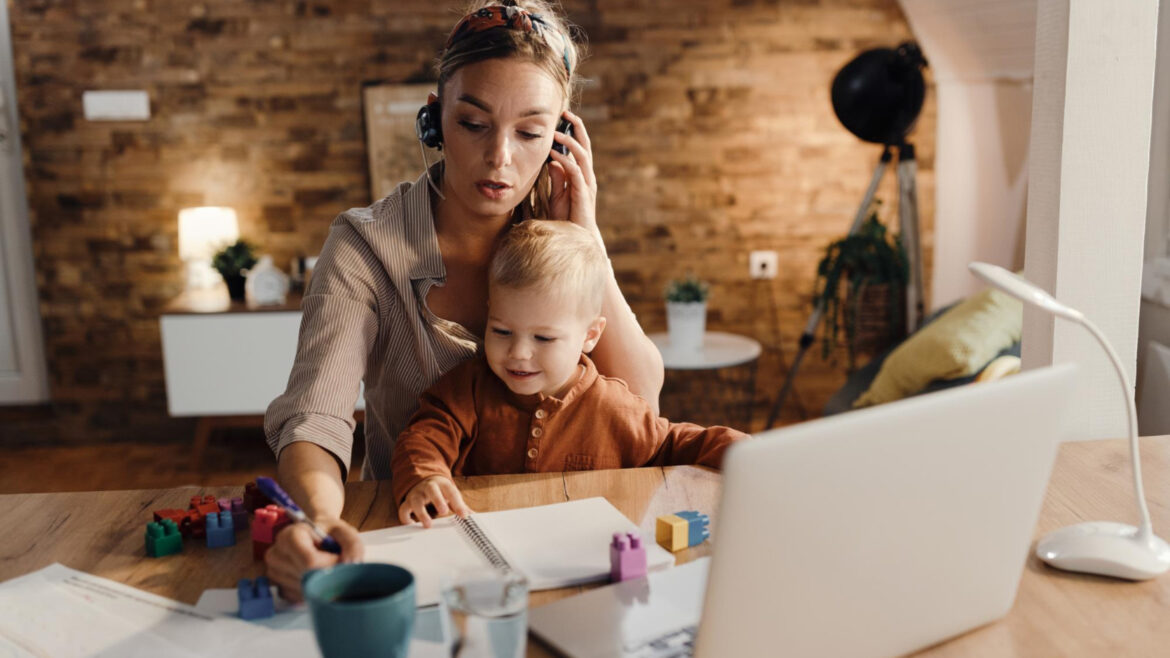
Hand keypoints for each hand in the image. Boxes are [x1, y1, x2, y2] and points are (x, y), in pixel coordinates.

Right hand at [264, 517, 363, 602]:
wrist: (313, 534)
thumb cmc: (327, 532)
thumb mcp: (344, 531)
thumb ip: (352, 544)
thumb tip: (350, 564)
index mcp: (289, 536)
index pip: (310, 562)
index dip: (331, 565)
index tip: (340, 559)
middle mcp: (276, 554)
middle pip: (307, 578)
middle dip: (327, 575)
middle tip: (336, 564)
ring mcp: (274, 573)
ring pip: (304, 590)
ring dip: (320, 584)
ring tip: (324, 567)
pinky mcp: (279, 587)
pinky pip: (299, 598)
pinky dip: (312, 591)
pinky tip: (315, 577)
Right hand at [398, 475, 471, 527]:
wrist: (424, 482)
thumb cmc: (441, 492)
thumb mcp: (452, 495)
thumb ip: (462, 506)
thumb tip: (475, 518)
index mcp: (442, 485)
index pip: (451, 491)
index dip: (458, 503)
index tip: (464, 516)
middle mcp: (428, 487)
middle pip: (431, 490)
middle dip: (437, 500)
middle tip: (443, 512)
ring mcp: (416, 494)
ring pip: (416, 500)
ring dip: (421, 512)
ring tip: (428, 525)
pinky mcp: (407, 502)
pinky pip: (403, 509)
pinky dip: (406, 518)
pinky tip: (412, 526)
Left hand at [548, 110, 600, 240]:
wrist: (574, 240)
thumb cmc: (566, 220)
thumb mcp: (557, 196)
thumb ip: (557, 179)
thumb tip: (552, 162)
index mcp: (582, 175)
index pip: (581, 148)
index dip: (574, 131)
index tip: (564, 116)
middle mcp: (587, 177)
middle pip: (585, 147)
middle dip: (577, 129)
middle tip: (566, 113)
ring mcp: (586, 185)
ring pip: (582, 157)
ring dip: (569, 142)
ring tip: (555, 132)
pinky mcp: (583, 195)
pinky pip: (575, 173)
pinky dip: (565, 162)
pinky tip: (553, 155)